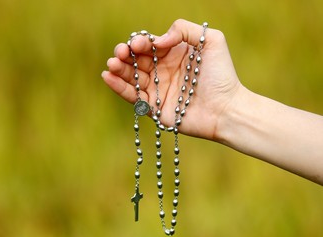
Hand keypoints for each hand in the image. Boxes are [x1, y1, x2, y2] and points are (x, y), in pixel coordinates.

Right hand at [102, 19, 242, 140]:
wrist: (226, 109)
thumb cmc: (222, 74)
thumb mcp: (211, 41)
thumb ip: (184, 29)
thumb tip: (156, 41)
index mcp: (173, 54)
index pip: (149, 45)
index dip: (140, 42)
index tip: (138, 44)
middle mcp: (162, 71)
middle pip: (136, 60)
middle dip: (125, 54)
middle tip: (120, 54)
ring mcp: (157, 90)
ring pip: (131, 77)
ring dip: (118, 69)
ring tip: (112, 64)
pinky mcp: (153, 108)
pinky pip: (132, 96)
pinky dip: (118, 87)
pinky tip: (108, 77)